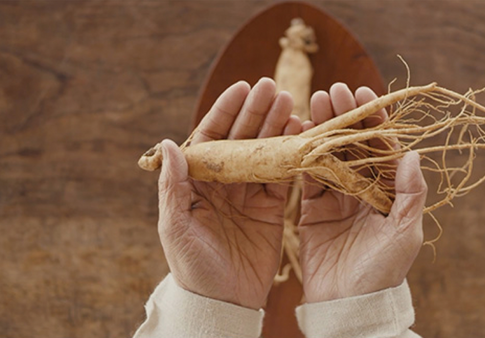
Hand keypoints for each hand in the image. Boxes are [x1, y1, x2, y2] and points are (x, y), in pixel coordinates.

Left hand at [157, 78, 300, 308]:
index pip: (211, 136)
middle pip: (241, 138)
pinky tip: (301, 136)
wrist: (223, 301)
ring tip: (292, 107)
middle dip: (257, 113)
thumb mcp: (176, 226)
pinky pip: (282, 176)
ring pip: (264, 152)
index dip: (226, 111)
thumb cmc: (192, 265)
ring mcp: (248, 193)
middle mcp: (223, 181)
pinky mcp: (271, 208)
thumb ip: (174, 186)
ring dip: (277, 128)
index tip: (242, 88)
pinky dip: (291, 156)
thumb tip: (168, 142)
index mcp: (196, 181)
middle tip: (275, 89)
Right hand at [299, 83, 426, 302]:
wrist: (347, 305)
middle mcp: (363, 190)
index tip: (362, 92)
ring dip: (323, 129)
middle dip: (344, 117)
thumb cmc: (383, 271)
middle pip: (353, 146)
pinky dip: (302, 156)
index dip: (373, 120)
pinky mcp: (312, 209)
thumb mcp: (405, 233)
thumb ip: (410, 194)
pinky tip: (298, 134)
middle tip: (333, 91)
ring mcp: (337, 198)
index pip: (382, 148)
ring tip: (314, 103)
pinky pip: (307, 177)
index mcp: (389, 192)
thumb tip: (412, 153)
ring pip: (329, 155)